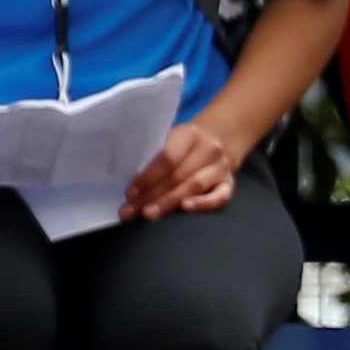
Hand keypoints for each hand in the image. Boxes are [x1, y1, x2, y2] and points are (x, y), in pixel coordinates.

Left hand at [121, 121, 238, 219]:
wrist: (217, 142)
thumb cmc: (182, 147)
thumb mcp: (168, 140)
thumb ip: (152, 155)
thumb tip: (121, 175)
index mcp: (190, 134)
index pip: (167, 156)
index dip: (147, 176)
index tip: (129, 193)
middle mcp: (209, 149)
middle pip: (178, 174)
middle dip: (151, 195)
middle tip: (131, 212)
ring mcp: (221, 167)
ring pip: (194, 185)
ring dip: (169, 202)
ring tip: (149, 214)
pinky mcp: (229, 183)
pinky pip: (220, 196)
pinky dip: (204, 203)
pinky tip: (185, 208)